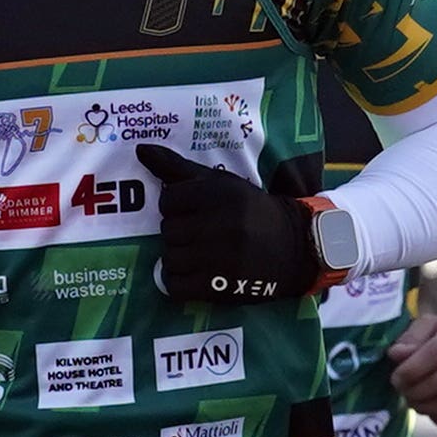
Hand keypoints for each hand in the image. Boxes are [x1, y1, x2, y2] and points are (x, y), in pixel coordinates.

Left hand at [136, 144, 321, 301]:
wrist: (295, 248)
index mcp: (221, 194)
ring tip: (200, 255)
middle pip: (168, 230)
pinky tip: (195, 275)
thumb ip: (177, 167)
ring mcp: (221, 258)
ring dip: (179, 259)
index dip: (176, 207)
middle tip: (200, 234)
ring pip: (169, 259)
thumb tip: (141, 149)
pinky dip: (180, 284)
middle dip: (179, 233)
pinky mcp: (220, 286)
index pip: (168, 200)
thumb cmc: (251, 211)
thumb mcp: (221, 184)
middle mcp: (222, 224)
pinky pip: (176, 287)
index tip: (193, 212)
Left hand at [386, 312, 436, 427]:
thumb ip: (409, 339)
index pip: (436, 353)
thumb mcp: (425, 326)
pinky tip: (430, 410)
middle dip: (414, 391)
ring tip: (413, 400)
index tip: (396, 378)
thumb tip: (396, 355)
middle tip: (402, 391)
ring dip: (424, 406)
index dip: (411, 370)